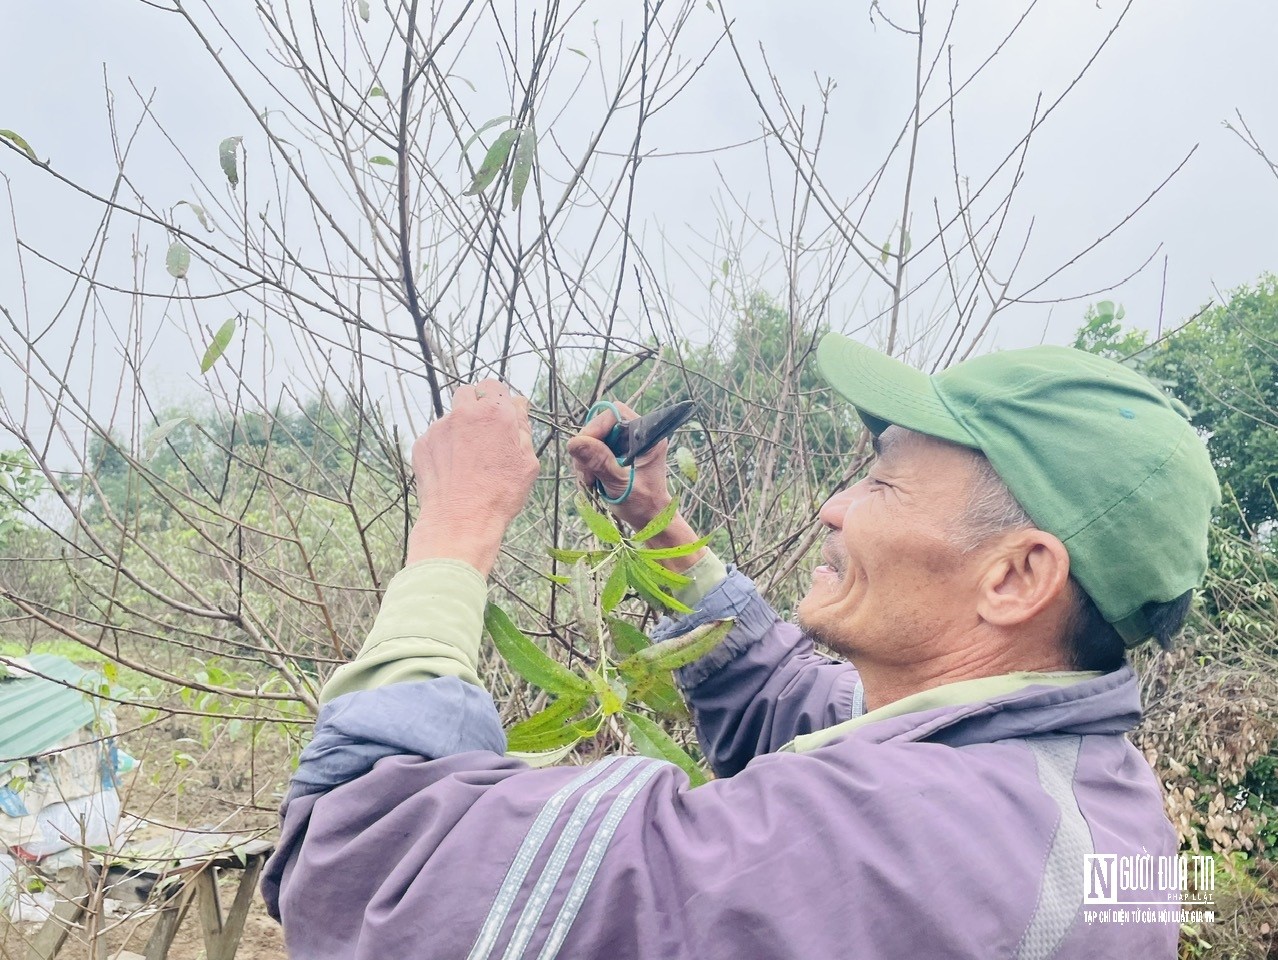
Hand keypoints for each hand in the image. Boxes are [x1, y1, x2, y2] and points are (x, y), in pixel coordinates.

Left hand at [407, 379, 538, 575]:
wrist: (461, 520)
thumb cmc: (500, 494)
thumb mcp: (527, 462)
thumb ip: (523, 428)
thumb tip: (518, 406)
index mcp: (496, 414)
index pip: (494, 386)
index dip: (498, 399)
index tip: (499, 414)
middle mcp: (465, 413)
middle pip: (467, 393)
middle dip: (475, 406)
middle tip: (482, 431)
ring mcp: (440, 427)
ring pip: (450, 416)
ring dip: (459, 427)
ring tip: (467, 458)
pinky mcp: (422, 443)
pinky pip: (435, 436)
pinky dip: (443, 447)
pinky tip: (452, 470)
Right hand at [567, 400, 706, 570]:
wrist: (650, 521)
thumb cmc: (644, 505)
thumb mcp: (620, 485)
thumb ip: (600, 462)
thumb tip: (575, 442)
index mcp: (647, 436)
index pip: (614, 414)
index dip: (595, 428)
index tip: (584, 450)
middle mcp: (637, 435)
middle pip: (600, 426)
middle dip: (588, 448)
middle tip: (586, 473)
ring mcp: (626, 444)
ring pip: (593, 439)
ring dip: (585, 459)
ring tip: (590, 481)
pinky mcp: (616, 454)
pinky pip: (593, 450)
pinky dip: (587, 465)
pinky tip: (591, 481)